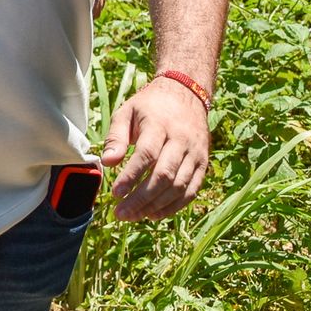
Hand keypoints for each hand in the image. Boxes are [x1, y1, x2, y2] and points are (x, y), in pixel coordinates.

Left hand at [101, 76, 210, 221]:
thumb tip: (107, 162)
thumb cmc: (150, 106)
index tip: (115, 193)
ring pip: (179, 187)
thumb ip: (116, 137)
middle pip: (163, 176)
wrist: (186, 94)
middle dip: (141, 199)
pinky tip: (155, 214)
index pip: (147, 155)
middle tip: (121, 213)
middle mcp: (181, 141)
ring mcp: (195, 154)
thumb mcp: (127, 112)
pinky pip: (191, 191)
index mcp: (160, 126)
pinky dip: (174, 206)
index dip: (131, 176)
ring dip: (156, 206)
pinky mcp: (203, 164)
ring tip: (134, 216)